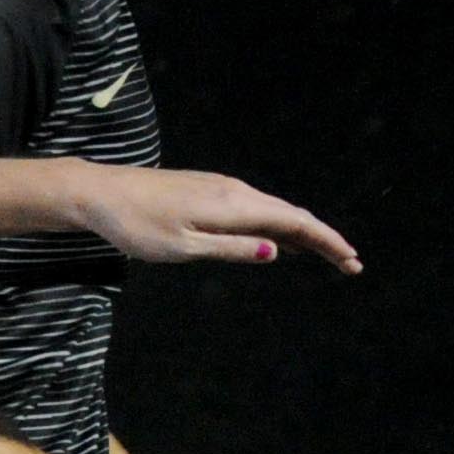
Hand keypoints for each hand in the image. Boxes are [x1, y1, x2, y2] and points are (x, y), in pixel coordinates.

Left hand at [63, 165, 360, 273]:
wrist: (101, 194)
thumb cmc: (137, 226)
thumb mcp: (184, 247)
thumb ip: (231, 249)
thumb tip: (276, 252)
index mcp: (233, 205)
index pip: (295, 223)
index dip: (327, 242)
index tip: (351, 261)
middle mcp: (235, 190)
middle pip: (292, 215)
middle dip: (324, 240)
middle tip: (350, 265)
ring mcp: (222, 188)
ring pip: (275, 211)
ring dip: (303, 234)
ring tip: (327, 257)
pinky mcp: (210, 190)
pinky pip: (256, 208)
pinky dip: (278, 226)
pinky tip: (282, 241)